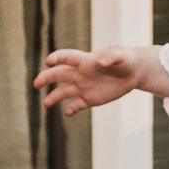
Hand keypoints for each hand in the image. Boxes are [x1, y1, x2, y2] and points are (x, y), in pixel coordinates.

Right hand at [38, 46, 168, 115]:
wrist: (132, 72)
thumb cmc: (124, 60)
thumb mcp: (120, 56)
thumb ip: (110, 56)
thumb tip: (100, 61)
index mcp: (85, 60)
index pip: (67, 58)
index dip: (57, 58)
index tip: (48, 61)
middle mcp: (80, 74)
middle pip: (59, 75)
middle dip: (46, 78)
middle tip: (36, 84)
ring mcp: (83, 87)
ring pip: (64, 92)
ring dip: (54, 97)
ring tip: (46, 104)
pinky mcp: (89, 99)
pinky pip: (76, 105)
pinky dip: (71, 109)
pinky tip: (68, 112)